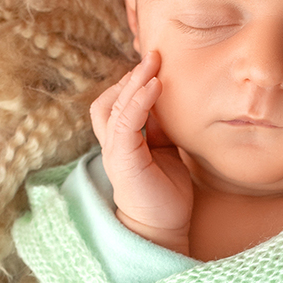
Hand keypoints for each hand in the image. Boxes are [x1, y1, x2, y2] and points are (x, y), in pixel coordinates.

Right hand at [89, 51, 192, 253]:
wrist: (163, 227)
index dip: (133, 82)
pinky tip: (155, 86)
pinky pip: (125, 121)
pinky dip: (139, 100)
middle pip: (110, 98)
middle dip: (131, 76)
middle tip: (154, 55)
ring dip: (134, 81)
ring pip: (114, 105)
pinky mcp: (121, 158)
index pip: (118, 102)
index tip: (155, 63)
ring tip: (154, 62)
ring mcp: (114, 150)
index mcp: (122, 141)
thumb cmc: (167, 192)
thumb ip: (163, 127)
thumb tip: (171, 99)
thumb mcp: (167, 151)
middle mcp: (112, 143)